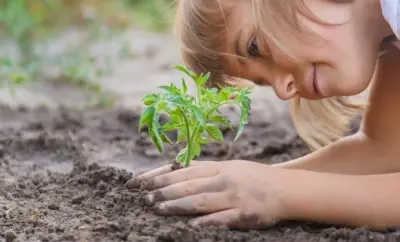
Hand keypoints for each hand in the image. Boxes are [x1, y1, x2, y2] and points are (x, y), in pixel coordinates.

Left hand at [125, 160, 290, 228]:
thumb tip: (173, 169)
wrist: (285, 188)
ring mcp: (234, 196)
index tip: (139, 182)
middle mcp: (223, 179)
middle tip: (143, 197)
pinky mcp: (244, 214)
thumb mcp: (228, 167)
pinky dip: (205, 222)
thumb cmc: (252, 177)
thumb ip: (203, 170)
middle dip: (163, 190)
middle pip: (188, 185)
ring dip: (177, 205)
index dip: (159, 176)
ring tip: (157, 208)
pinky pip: (221, 219)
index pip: (182, 170)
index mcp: (217, 167)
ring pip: (200, 201)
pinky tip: (190, 226)